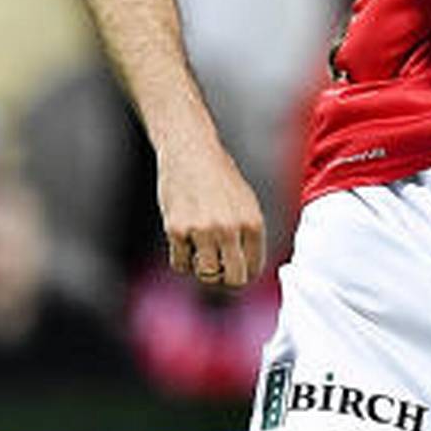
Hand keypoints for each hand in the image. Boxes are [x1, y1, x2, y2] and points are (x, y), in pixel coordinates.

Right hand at [158, 138, 264, 289]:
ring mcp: (202, 230)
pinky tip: (186, 243)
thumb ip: (249, 234)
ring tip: (202, 251)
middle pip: (233, 278)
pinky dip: (183, 260)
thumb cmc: (219, 178)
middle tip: (220, 270)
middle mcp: (230, 229)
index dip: (245, 274)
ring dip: (203, 269)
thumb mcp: (246, 203)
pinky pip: (180, 264)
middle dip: (227, 279)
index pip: (254, 268)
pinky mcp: (177, 229)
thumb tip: (247, 269)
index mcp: (252, 223)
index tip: (237, 270)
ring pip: (206, 274)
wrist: (190, 152)